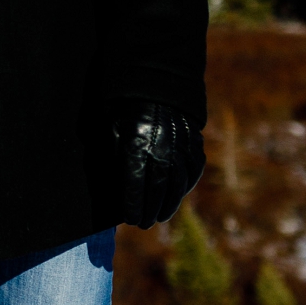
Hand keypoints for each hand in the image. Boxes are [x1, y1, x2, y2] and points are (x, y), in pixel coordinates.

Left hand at [118, 110, 204, 225]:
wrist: (155, 81)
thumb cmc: (125, 107)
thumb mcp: (111, 127)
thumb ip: (114, 156)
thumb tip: (116, 189)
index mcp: (136, 141)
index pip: (135, 182)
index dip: (132, 203)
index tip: (128, 218)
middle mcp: (161, 144)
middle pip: (158, 187)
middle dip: (149, 209)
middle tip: (143, 223)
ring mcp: (181, 143)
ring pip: (178, 182)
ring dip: (169, 204)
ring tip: (159, 217)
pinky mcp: (194, 141)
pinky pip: (193, 170)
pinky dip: (185, 186)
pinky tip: (176, 196)